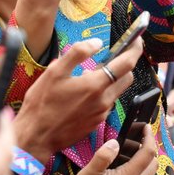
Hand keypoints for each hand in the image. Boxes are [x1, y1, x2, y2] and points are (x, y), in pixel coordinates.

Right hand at [14, 38, 141, 163]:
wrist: (37, 136)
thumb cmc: (42, 103)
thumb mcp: (54, 71)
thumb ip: (77, 53)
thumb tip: (97, 43)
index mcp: (95, 85)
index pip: (126, 63)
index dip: (134, 49)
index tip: (136, 39)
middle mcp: (104, 100)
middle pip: (127, 77)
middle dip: (125, 64)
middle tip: (112, 55)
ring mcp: (102, 113)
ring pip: (117, 90)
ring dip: (112, 79)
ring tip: (91, 73)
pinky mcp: (96, 122)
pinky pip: (107, 102)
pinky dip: (102, 92)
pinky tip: (84, 92)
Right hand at [66, 124, 157, 174]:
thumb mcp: (90, 173)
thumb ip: (104, 155)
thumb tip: (115, 143)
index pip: (148, 153)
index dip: (149, 137)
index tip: (145, 128)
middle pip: (154, 164)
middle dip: (149, 150)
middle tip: (137, 141)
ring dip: (146, 163)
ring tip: (131, 155)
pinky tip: (125, 174)